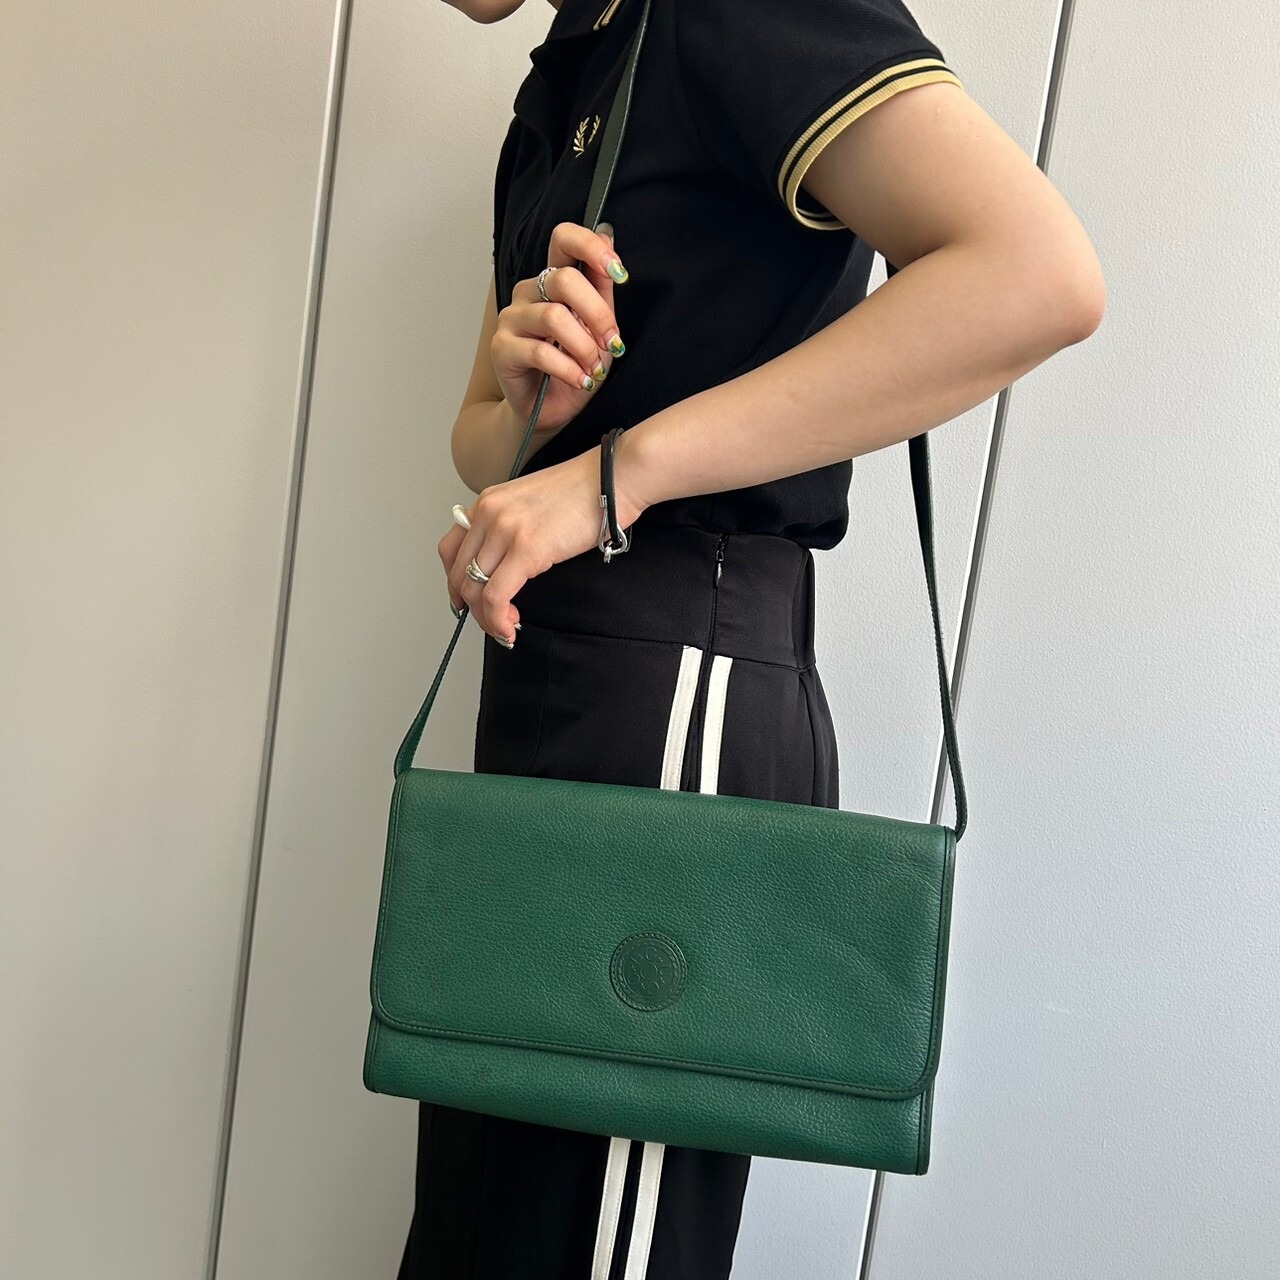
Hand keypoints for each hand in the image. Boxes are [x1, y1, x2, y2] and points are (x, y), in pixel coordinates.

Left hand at [440, 440, 646, 644]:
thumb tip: (506, 565)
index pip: (450, 549)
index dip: (453, 581)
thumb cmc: (586, 492)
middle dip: (472, 607)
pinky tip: (510, 628)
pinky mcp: (526, 549)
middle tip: (491, 622)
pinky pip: (496, 596)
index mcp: (488, 502)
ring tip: (505, 628)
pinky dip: (497, 621)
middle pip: (458, 573)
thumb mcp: (533, 503)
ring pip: (474, 589)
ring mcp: (505, 531)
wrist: (613, 478)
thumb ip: (511, 527)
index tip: (464, 601)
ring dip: (486, 619)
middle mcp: (489, 514)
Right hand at [492, 221, 628, 437]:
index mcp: (553, 280)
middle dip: (598, 315)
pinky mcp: (502, 348)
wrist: (548, 411)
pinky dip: (569, 369)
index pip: (563, 239)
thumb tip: (608, 233)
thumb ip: (601, 286)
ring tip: (593, 369)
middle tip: (613, 344)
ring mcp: (511, 318)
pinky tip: (580, 381)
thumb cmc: (573, 368)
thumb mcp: (597, 326)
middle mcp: (529, 292)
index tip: (619, 272)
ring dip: (584, 348)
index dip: (591, 247)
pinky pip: (540, 351)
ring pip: (554, 317)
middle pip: (565, 280)